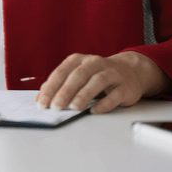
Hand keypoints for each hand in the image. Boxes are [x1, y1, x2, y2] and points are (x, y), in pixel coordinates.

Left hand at [36, 52, 170, 114]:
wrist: (130, 71)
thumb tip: (41, 98)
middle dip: (65, 91)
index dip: (51, 87)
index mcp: (79, 60)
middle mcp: (94, 63)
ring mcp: (111, 73)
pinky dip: (104, 103)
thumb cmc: (97, 75)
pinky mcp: (125, 86)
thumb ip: (59, 85)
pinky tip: (94, 111)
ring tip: (74, 107)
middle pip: (78, 76)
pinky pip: (115, 94)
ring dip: (84, 95)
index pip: (61, 72)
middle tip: (56, 106)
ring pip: (97, 81)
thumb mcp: (77, 75)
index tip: (42, 103)